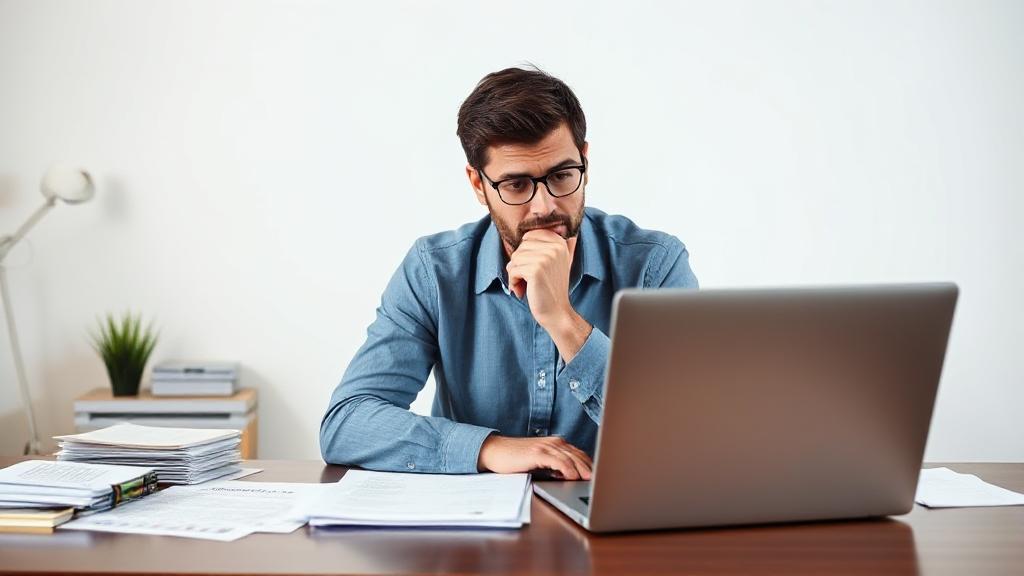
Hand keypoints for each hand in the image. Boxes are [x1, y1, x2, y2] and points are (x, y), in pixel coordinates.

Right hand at [477, 435, 592, 479]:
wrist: (496, 451)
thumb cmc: (517, 459)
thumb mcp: (540, 461)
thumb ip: (555, 465)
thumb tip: (571, 476)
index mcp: (556, 443)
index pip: (579, 454)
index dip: (590, 465)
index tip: (599, 476)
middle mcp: (553, 443)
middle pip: (578, 456)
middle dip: (590, 468)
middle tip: (600, 480)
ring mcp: (545, 446)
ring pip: (569, 458)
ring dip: (581, 470)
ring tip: (589, 480)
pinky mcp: (537, 453)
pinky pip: (557, 461)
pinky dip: (566, 469)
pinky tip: (572, 476)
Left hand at [506, 228, 592, 362]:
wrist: (557, 312)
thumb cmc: (550, 288)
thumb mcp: (554, 261)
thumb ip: (547, 244)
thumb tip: (535, 227)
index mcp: (559, 242)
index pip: (528, 236)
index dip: (525, 253)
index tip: (534, 268)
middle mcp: (554, 247)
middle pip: (520, 247)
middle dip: (519, 265)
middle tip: (530, 279)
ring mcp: (546, 257)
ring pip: (514, 258)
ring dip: (515, 275)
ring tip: (527, 285)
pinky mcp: (536, 269)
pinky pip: (513, 270)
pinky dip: (513, 282)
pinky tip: (523, 291)